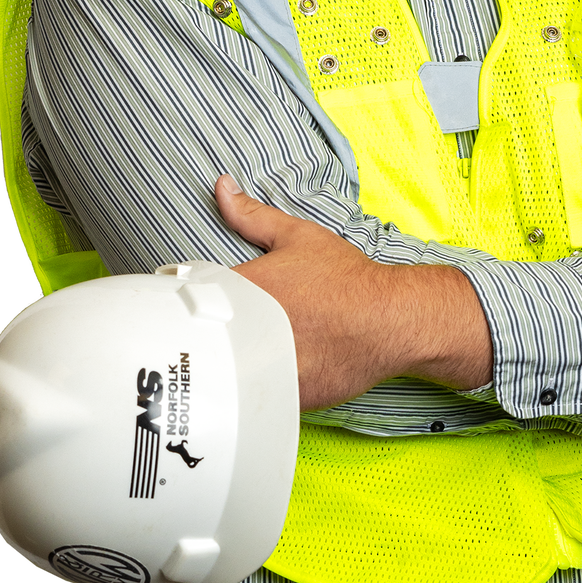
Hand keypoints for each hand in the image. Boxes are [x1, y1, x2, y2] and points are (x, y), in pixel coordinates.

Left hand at [215, 176, 492, 412]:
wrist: (389, 320)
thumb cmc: (345, 279)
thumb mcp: (298, 237)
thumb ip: (252, 215)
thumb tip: (222, 185)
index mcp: (242, 288)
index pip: (192, 298)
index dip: (191, 302)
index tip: (202, 306)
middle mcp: (248, 329)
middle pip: (203, 340)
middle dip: (208, 337)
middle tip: (226, 333)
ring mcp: (265, 366)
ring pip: (226, 374)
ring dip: (229, 367)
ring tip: (247, 356)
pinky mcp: (282, 394)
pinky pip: (253, 397)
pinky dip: (254, 389)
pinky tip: (268, 376)